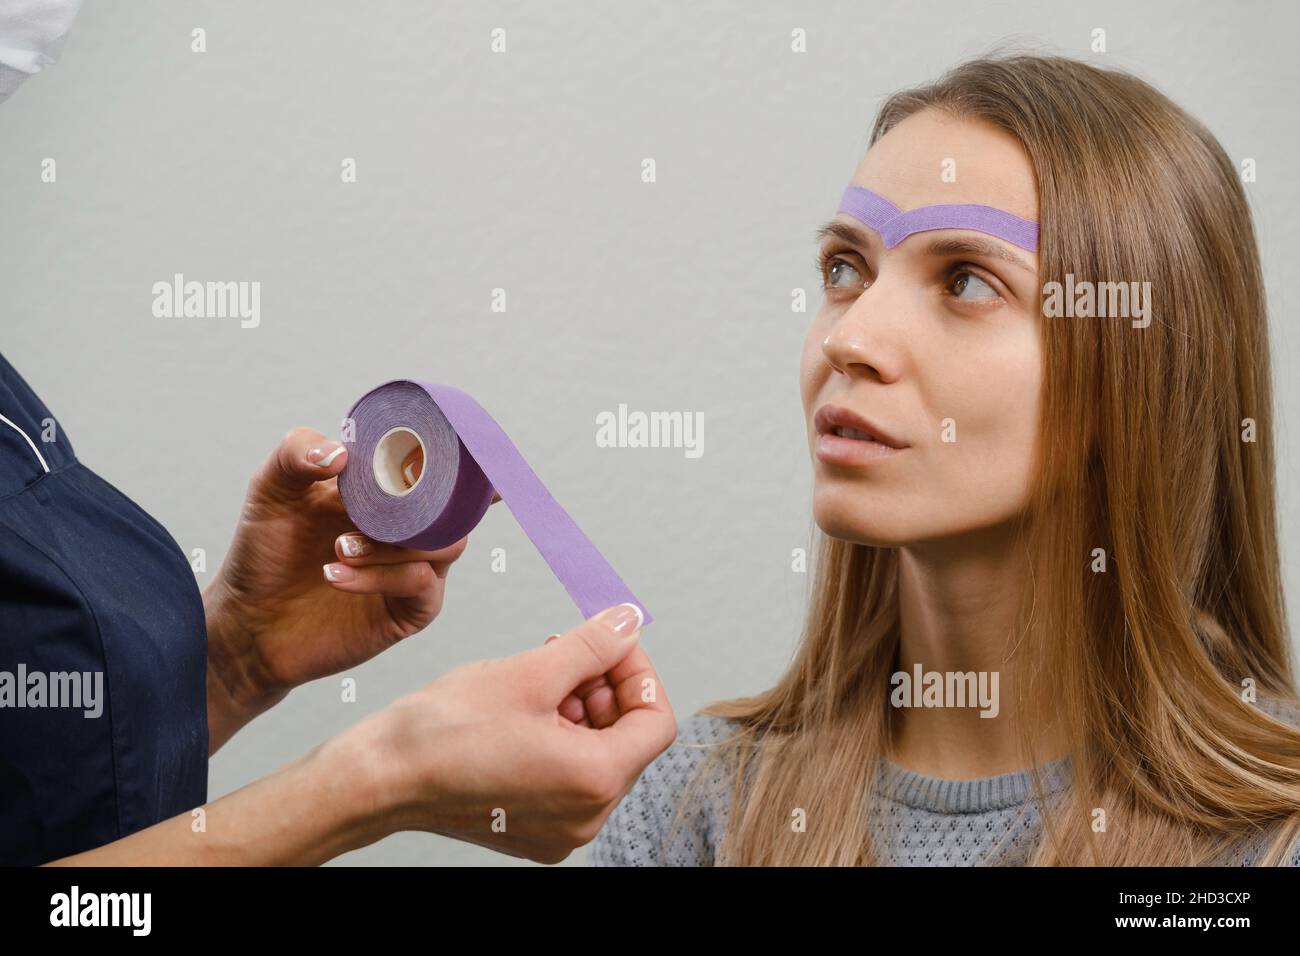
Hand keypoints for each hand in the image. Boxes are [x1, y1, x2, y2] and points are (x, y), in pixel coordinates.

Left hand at [203, 427, 496, 748]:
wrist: (250, 622)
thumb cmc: (265, 553)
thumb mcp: (271, 490)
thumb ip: (296, 453)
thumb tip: (342, 455)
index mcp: (388, 490)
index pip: (439, 466)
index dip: (460, 456)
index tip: (455, 448)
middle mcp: (409, 527)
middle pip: (458, 505)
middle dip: (428, 500)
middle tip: (377, 506)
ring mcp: (414, 567)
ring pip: (446, 543)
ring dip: (393, 542)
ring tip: (340, 548)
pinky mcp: (411, 610)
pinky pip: (420, 583)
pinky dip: (380, 575)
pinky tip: (334, 575)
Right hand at [346, 603, 674, 863]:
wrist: (380, 777)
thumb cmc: (442, 731)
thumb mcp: (529, 672)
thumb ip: (592, 646)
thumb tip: (629, 623)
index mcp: (594, 781)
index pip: (655, 721)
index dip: (638, 673)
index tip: (613, 644)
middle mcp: (586, 818)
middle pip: (628, 740)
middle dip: (606, 688)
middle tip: (570, 653)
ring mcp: (560, 830)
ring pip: (598, 756)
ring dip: (582, 709)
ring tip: (542, 678)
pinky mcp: (535, 830)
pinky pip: (570, 778)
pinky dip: (561, 738)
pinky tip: (528, 709)